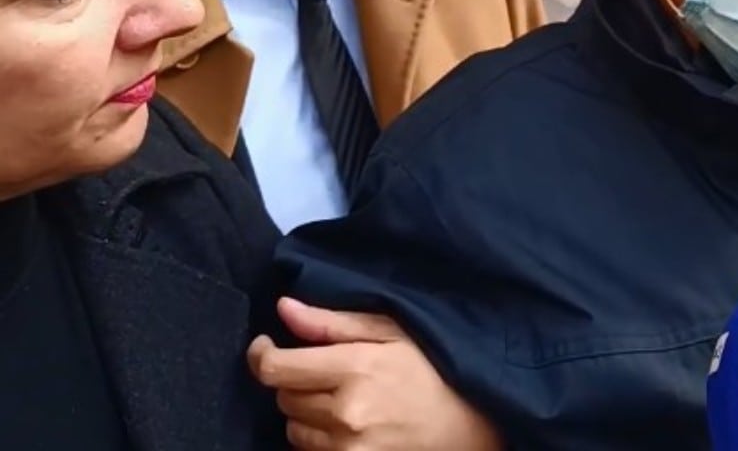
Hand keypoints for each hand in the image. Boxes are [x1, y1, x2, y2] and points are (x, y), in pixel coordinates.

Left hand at [247, 297, 503, 450]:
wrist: (470, 425)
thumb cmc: (433, 370)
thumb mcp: (392, 333)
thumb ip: (333, 323)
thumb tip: (284, 308)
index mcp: (356, 369)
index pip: (277, 368)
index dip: (261, 355)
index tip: (266, 346)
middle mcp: (345, 413)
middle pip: (283, 397)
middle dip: (297, 381)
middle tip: (328, 373)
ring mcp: (347, 448)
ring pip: (293, 428)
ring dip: (307, 413)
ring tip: (343, 401)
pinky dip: (320, 438)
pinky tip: (350, 426)